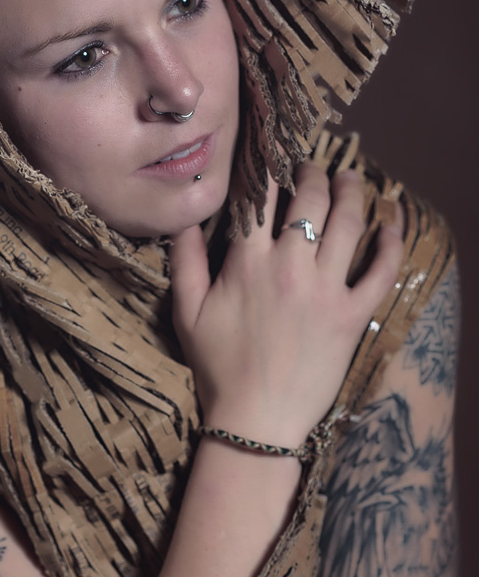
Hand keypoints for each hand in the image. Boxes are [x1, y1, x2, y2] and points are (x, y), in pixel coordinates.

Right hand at [169, 164, 403, 444]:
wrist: (255, 421)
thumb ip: (185, 261)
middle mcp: (290, 267)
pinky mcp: (353, 315)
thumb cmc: (218, 367)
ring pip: (348, 224)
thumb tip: (183, 218)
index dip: (268, 168)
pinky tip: (393, 221)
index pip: (261, 197)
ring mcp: (326, 290)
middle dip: (313, 173)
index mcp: (248, 263)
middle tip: (313, 166)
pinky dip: (391, 242)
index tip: (273, 156)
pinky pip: (381, 271)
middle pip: (310, 200)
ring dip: (352, 192)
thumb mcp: (187, 312)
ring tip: (351, 178)